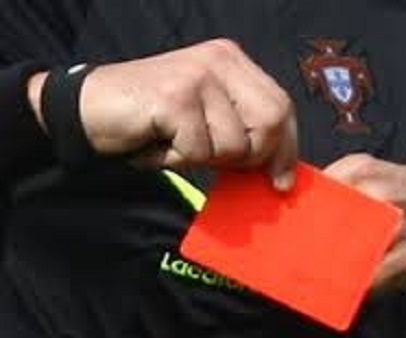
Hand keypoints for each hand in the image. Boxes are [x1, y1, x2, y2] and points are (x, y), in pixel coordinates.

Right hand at [29, 39, 297, 189]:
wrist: (92, 109)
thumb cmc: (154, 120)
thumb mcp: (207, 118)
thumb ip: (242, 131)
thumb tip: (280, 173)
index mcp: (233, 62)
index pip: (282, 106)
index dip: (286, 148)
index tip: (281, 180)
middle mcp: (221, 61)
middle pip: (270, 123)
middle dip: (248, 156)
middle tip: (211, 156)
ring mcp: (198, 76)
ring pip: (234, 145)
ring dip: (203, 159)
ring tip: (174, 142)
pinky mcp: (176, 97)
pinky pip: (199, 151)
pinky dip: (177, 160)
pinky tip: (158, 144)